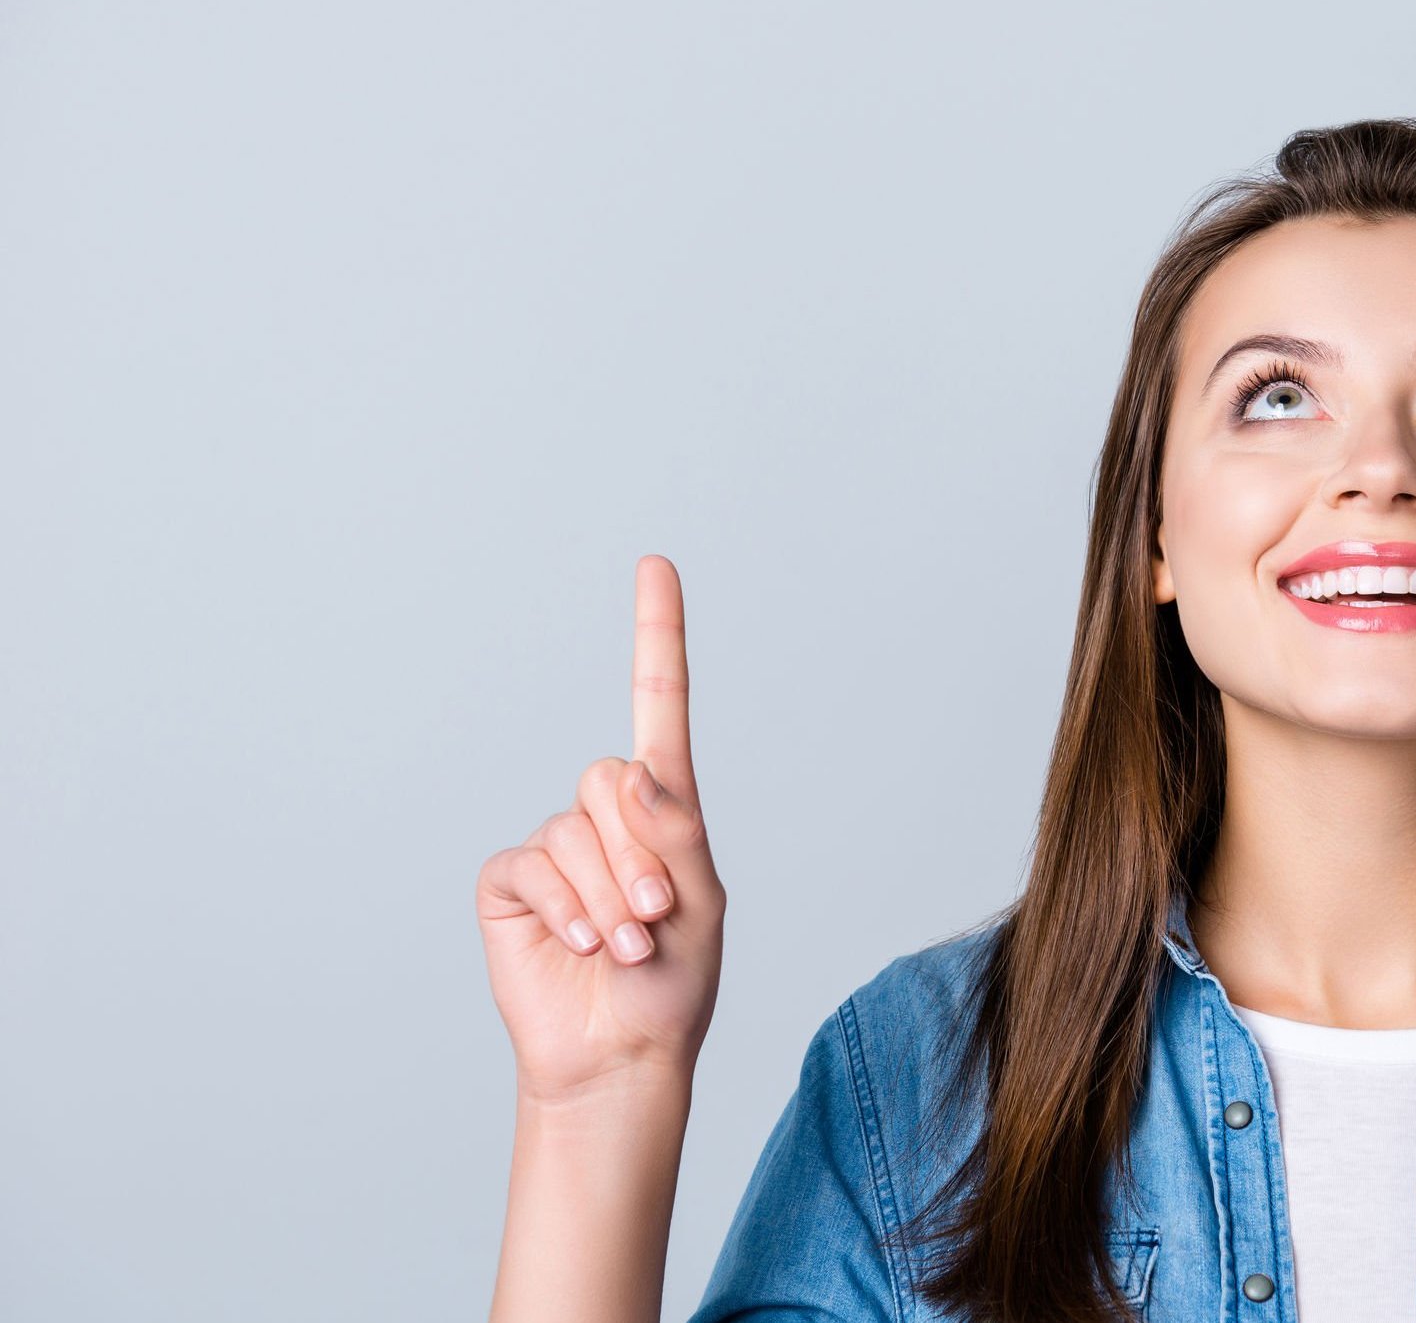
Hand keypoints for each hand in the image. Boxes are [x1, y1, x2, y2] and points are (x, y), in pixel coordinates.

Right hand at [476, 555, 726, 1102]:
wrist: (622, 1054)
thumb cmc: (673, 985)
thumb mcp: (701, 903)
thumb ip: (676, 831)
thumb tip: (630, 770)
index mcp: (663, 808)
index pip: (657, 704)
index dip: (656, 633)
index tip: (655, 565)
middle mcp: (605, 814)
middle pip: (610, 778)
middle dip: (639, 850)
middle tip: (656, 913)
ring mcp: (554, 845)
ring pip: (574, 828)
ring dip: (609, 891)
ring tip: (628, 943)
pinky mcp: (510, 882)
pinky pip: (530, 864)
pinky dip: (565, 905)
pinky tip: (585, 943)